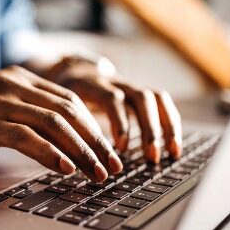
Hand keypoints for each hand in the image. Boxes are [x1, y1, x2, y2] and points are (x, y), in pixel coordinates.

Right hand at [0, 66, 123, 182]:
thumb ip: (25, 113)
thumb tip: (59, 138)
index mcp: (20, 78)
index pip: (69, 99)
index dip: (94, 126)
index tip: (109, 151)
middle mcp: (13, 84)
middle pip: (68, 110)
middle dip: (95, 140)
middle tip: (112, 166)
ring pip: (52, 122)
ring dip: (80, 149)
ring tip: (95, 173)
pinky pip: (24, 136)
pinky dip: (48, 152)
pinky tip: (64, 168)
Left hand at [45, 57, 181, 162]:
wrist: (70, 70)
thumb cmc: (60, 96)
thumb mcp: (56, 106)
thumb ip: (61, 125)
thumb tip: (64, 160)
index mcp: (91, 83)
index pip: (110, 98)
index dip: (119, 122)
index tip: (121, 147)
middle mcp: (115, 81)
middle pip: (140, 96)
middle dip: (149, 127)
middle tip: (151, 156)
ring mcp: (129, 85)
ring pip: (155, 98)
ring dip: (166, 126)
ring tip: (171, 154)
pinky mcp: (138, 93)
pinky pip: (162, 104)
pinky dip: (170, 124)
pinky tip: (173, 148)